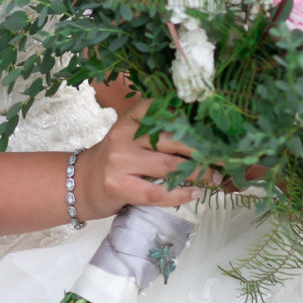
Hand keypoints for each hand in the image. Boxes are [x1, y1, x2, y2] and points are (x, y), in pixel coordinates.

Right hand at [74, 99, 218, 220]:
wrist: (80, 184)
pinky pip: (158, 192)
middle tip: (223, 156)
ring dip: (197, 173)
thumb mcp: (130, 136)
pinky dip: (181, 194)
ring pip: (169, 166)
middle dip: (202, 149)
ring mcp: (120, 161)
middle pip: (172, 139)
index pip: (165, 109)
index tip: (216, 123)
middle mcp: (125, 136)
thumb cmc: (115, 160)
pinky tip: (195, 193)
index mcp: (131, 119)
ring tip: (214, 177)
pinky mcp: (119, 186)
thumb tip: (203, 137)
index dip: (192, 115)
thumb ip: (157, 132)